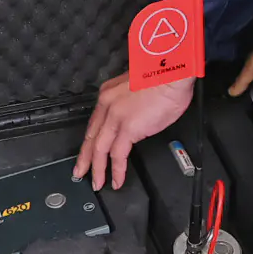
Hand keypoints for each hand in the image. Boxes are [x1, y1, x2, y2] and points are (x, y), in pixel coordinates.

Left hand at [74, 71, 191, 190]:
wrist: (172, 71)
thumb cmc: (164, 76)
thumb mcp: (139, 88)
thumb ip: (131, 105)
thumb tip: (136, 119)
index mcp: (109, 94)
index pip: (95, 122)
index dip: (90, 140)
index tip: (88, 151)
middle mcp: (107, 104)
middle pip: (91, 137)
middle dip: (85, 158)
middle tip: (80, 172)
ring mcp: (116, 116)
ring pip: (99, 148)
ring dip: (97, 169)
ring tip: (97, 183)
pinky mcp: (128, 127)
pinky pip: (117, 155)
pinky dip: (116, 170)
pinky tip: (116, 180)